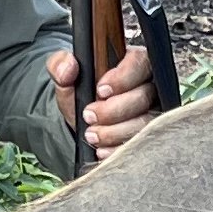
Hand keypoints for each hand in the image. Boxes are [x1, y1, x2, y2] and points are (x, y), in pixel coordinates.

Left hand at [48, 41, 163, 156]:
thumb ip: (59, 64)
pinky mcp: (149, 135)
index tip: (100, 90)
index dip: (122, 79)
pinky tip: (102, 149)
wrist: (83, 120)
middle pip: (143, 97)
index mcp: (133, 63)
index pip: (139, 63)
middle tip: (89, 116)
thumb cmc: (81, 91)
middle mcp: (149, 86)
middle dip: (113, 111)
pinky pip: (142, 144)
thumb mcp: (66, 76)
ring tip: (91, 134)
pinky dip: (119, 149)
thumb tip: (68, 67)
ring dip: (115, 132)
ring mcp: (153, 112)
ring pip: (144, 123)